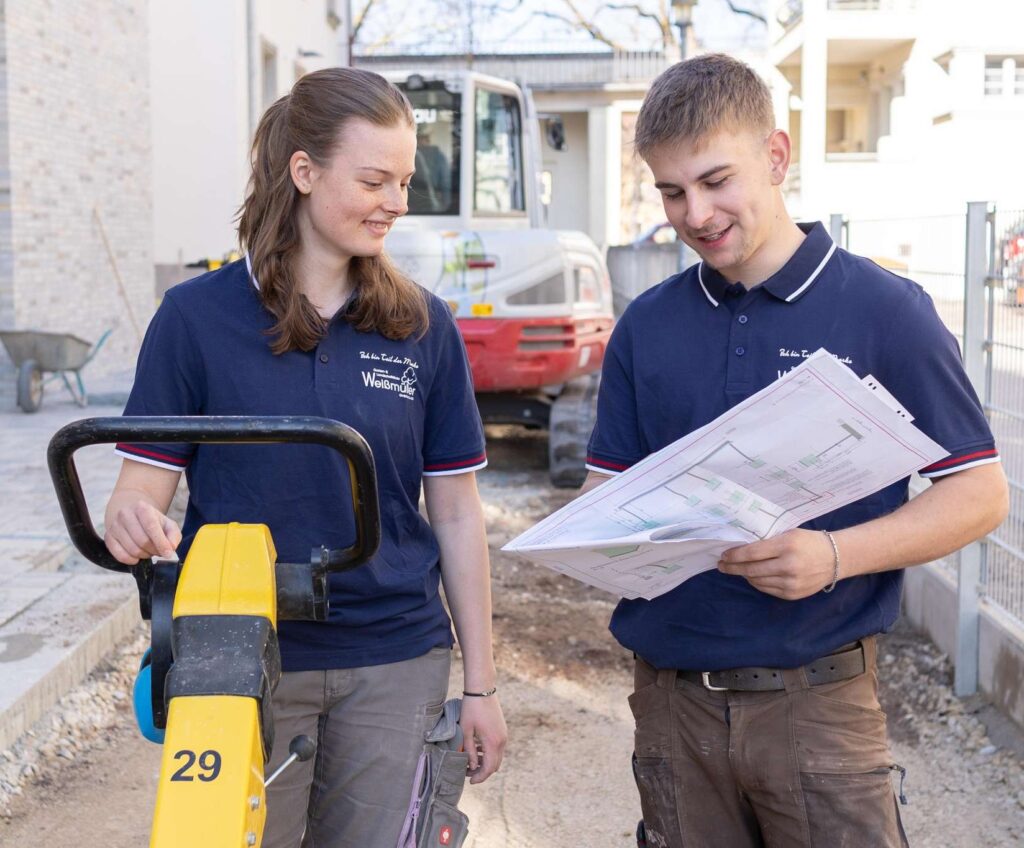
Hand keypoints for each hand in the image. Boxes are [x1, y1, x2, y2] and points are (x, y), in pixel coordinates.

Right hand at [104, 500, 180, 564]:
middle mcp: (125, 514)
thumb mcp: (168, 524)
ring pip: (132, 549)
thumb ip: (173, 536)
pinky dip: (131, 560)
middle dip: (153, 550)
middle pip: (142, 541)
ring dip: (144, 555)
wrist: (132, 515)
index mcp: (142, 508)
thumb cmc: (153, 522)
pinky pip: (119, 555)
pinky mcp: (108, 537)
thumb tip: (170, 549)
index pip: (151, 527)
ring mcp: (114, 525)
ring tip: (148, 551)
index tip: (168, 554)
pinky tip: (137, 557)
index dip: (161, 543)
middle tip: (157, 551)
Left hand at [459, 694, 506, 784]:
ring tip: (470, 761)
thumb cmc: (471, 708)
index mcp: (493, 742)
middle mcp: (502, 740)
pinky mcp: (502, 730)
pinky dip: (489, 753)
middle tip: (468, 772)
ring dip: (486, 762)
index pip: (489, 768)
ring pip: (497, 757)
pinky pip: (498, 747)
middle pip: (495, 765)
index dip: (480, 777)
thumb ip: (470, 750)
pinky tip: (477, 749)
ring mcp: (504, 735)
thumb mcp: (467, 731)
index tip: (470, 781)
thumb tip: (471, 766)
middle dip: (482, 771)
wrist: (482, 689)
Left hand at [717, 529, 837, 599]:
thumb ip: (768, 541)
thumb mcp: (789, 534)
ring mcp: (791, 583)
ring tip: (736, 570)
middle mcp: (788, 566)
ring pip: (757, 581)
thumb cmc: (809, 541)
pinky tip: (752, 576)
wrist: (836, 558)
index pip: (752, 552)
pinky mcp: (793, 594)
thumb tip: (741, 549)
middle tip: (722, 565)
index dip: (734, 555)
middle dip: (733, 568)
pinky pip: (767, 589)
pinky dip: (757, 582)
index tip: (723, 555)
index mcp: (786, 546)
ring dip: (744, 575)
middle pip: (751, 570)